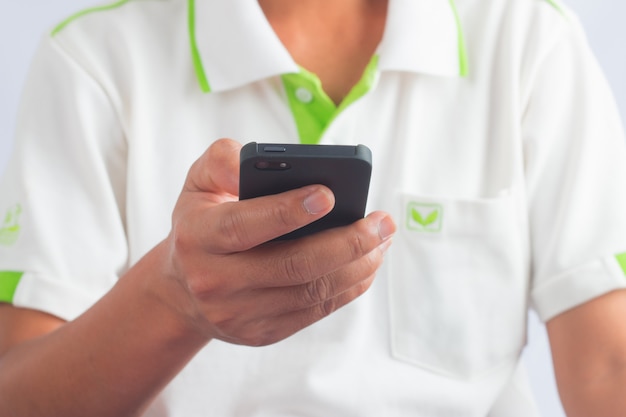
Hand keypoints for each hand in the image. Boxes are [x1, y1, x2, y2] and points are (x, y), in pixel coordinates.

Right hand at [161, 139, 394, 345]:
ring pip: (311, 292)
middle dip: (346, 243)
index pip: (243, 226)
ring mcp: (239, 314)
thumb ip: (222, 160)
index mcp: (198, 237)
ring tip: (383, 239)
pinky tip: (367, 263)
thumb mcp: (199, 184)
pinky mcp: (262, 333)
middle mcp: (214, 281)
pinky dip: (349, 287)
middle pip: (292, 265)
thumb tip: (256, 161)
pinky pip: (315, 311)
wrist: (184, 290)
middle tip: (381, 222)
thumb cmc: (202, 224)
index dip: (287, 211)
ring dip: (358, 265)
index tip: (329, 194)